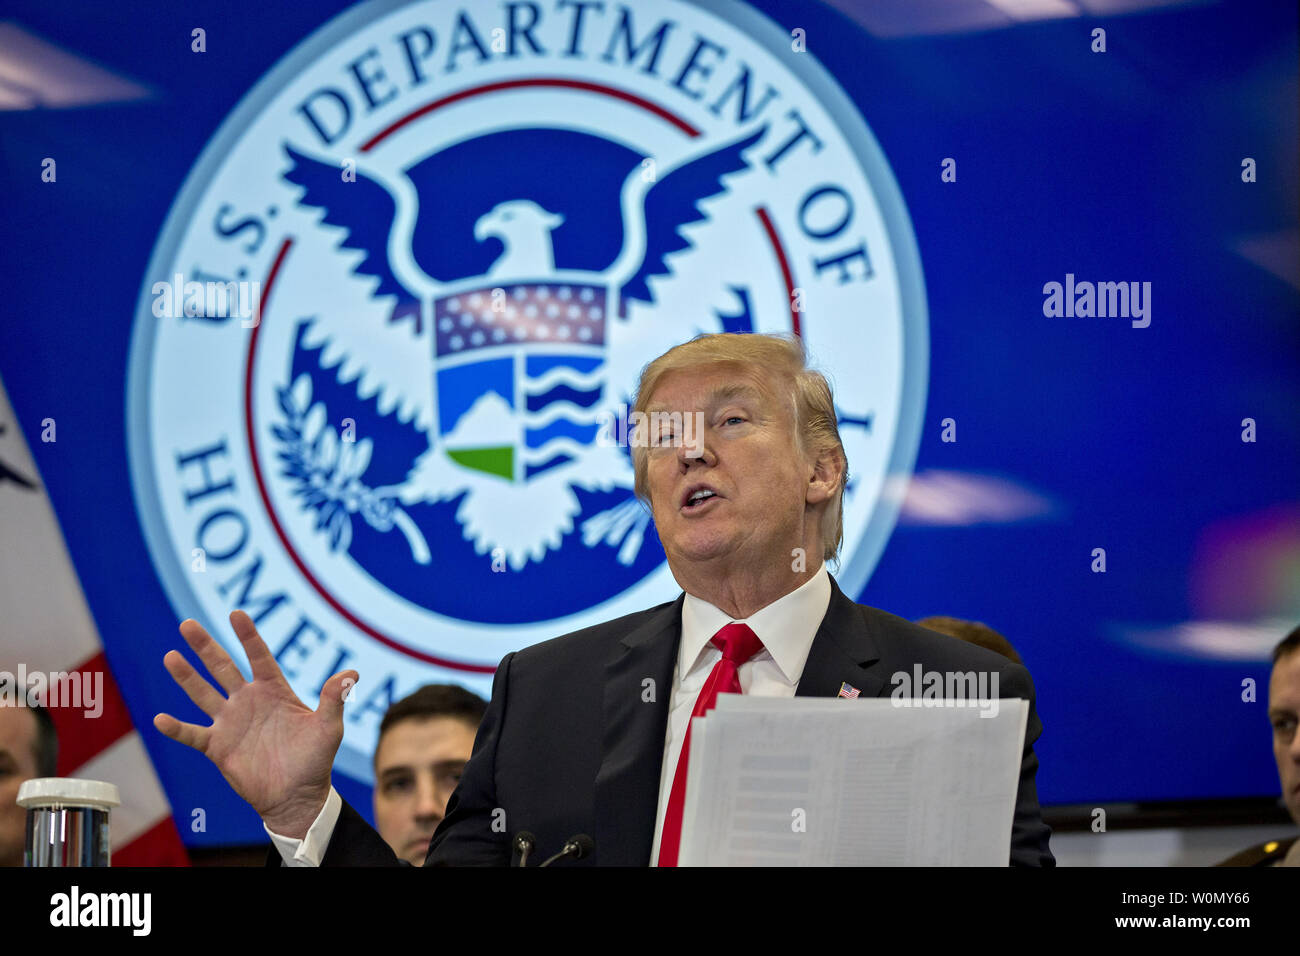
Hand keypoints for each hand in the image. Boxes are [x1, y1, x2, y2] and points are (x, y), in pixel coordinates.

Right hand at [153, 610, 358, 838]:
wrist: (297, 796)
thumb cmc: (315, 760)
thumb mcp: (328, 728)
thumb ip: (334, 700)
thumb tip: (353, 674)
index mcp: (274, 691)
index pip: (259, 657)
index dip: (248, 636)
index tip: (237, 613)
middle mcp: (248, 702)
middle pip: (223, 667)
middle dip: (206, 646)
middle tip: (187, 624)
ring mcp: (230, 723)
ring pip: (203, 694)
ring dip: (187, 677)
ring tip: (170, 656)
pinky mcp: (218, 747)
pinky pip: (192, 734)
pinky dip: (176, 728)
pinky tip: (159, 718)